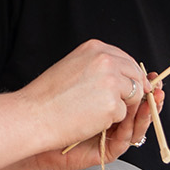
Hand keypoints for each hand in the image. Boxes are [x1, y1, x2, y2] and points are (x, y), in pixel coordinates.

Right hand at [17, 40, 154, 160]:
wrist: (33, 115)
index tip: (132, 86)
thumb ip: (97, 67)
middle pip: (135, 75)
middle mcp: (106, 60)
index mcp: (96, 48)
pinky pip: (123, 114)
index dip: (131, 75)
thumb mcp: (73, 68)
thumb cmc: (47, 96)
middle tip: (120, 105)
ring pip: (133, 95)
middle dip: (134, 91)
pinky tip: (90, 120)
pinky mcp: (113, 104)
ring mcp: (111, 82)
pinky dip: (110, 121)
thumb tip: (120, 75)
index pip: (126, 59)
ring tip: (95, 112)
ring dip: (121, 106)